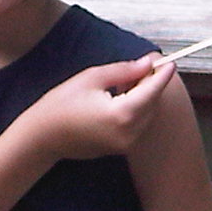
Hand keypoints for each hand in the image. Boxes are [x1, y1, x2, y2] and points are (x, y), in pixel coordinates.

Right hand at [17, 54, 174, 162]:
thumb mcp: (91, 78)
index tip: (169, 61)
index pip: (152, 90)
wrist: (42, 137)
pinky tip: (120, 98)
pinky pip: (137, 125)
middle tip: (143, 66)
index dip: (162, 74)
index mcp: (122, 114)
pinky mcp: (120, 149)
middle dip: (152, 84)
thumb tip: (148, 63)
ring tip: (126, 82)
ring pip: (147, 115)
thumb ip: (124, 71)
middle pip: (153, 104)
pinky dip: (136, 109)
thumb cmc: (61, 105)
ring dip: (144, 97)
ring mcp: (126, 144)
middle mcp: (129, 133)